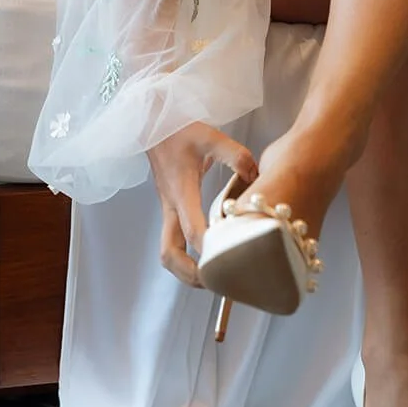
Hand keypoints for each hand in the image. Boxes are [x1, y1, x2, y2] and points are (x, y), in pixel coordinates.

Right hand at [147, 121, 258, 285]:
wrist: (153, 124)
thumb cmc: (180, 129)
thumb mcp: (209, 136)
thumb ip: (234, 155)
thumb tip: (255, 174)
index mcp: (181, 191)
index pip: (191, 231)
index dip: (209, 251)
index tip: (229, 262)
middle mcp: (171, 205)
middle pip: (169, 253)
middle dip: (190, 274)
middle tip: (215, 283)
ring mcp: (168, 209)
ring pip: (168, 251)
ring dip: (185, 270)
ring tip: (212, 278)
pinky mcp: (170, 208)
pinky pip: (174, 241)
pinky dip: (186, 257)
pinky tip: (209, 257)